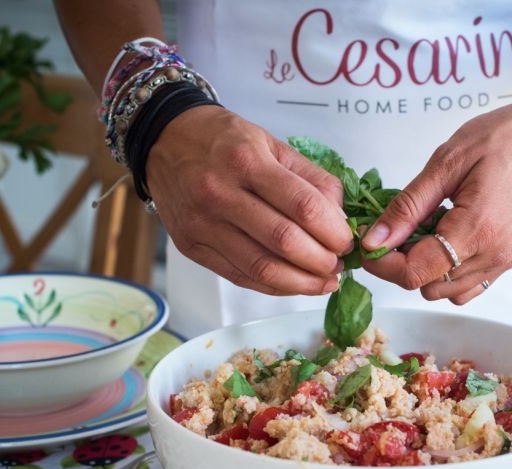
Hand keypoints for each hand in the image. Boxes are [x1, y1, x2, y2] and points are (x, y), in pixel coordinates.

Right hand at [147, 106, 353, 294]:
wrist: (163, 139)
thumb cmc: (222, 139)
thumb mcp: (271, 142)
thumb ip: (311, 178)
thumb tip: (340, 219)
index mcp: (247, 161)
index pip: (303, 206)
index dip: (333, 231)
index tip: (348, 242)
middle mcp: (220, 194)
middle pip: (285, 242)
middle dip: (322, 261)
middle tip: (338, 264)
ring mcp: (203, 224)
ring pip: (262, 268)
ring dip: (302, 283)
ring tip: (323, 281)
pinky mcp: (191, 247)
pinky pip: (241, 277)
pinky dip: (274, 286)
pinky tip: (294, 283)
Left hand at [361, 83, 511, 303]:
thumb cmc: (507, 136)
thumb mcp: (447, 162)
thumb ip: (407, 207)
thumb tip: (375, 240)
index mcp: (477, 231)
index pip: (415, 273)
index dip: (383, 263)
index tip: (370, 241)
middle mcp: (494, 255)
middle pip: (428, 287)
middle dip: (402, 265)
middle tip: (395, 230)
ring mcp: (505, 260)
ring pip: (448, 291)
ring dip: (426, 270)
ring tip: (422, 230)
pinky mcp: (511, 256)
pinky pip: (470, 284)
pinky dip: (449, 272)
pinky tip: (445, 239)